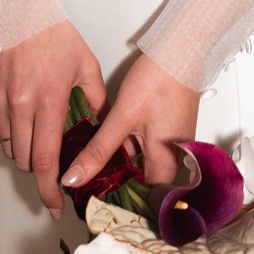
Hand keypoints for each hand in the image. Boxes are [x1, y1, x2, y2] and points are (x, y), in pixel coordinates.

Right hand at [0, 20, 104, 219]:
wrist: (19, 7)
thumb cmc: (53, 33)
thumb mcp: (86, 65)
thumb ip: (95, 99)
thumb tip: (103, 123)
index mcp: (48, 102)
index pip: (44, 162)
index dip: (49, 189)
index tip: (54, 204)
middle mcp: (20, 106)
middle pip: (24, 160)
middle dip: (38, 167)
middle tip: (50, 158)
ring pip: (8, 146)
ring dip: (22, 147)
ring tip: (35, 127)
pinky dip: (6, 130)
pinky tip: (19, 115)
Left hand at [59, 52, 200, 196]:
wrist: (179, 52)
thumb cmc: (159, 81)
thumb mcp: (122, 118)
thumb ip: (98, 151)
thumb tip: (74, 178)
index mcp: (166, 164)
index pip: (141, 199)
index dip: (116, 200)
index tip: (91, 199)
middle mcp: (173, 160)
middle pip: (140, 183)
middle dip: (113, 181)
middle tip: (85, 180)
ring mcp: (171, 145)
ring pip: (140, 165)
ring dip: (118, 163)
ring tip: (90, 162)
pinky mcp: (166, 132)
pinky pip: (144, 149)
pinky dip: (126, 148)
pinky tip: (106, 141)